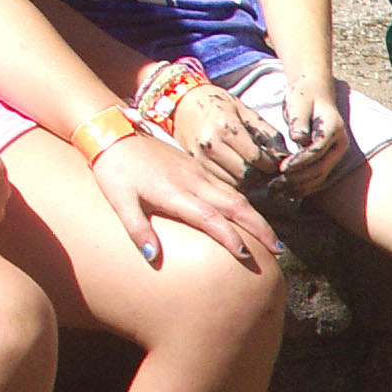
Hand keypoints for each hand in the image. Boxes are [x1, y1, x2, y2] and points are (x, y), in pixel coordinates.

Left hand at [94, 127, 273, 274]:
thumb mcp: (120, 202)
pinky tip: (248, 215)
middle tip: (278, 249)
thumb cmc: (115, 170)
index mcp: (176, 193)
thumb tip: (152, 258)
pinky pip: (227, 187)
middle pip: (236, 206)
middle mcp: (194, 182)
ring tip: (271, 237)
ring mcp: (197, 173)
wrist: (113, 132)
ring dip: (256, 217)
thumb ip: (138, 230)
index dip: (230, 237)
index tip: (246, 255)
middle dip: (260, 228)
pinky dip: (243, 204)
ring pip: (236, 195)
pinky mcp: (196, 167)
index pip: (212, 218)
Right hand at [154, 74, 266, 186]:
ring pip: (231, 183)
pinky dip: (230, 182)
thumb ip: (266, 133)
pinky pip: (217, 183)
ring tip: (250, 173)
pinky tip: (235, 175)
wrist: (182, 102)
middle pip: (244, 174)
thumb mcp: (245, 111)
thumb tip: (283, 157)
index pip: (255, 157)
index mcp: (225, 127)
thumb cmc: (216, 104)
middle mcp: (210, 144)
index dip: (269, 164)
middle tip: (264, 171)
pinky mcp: (193, 166)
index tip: (274, 164)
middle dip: (258, 175)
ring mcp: (199, 157)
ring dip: (244, 182)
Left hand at [264, 74, 356, 192]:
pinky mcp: (329, 161)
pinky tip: (286, 193)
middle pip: (320, 168)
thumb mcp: (298, 102)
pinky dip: (302, 188)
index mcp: (334, 128)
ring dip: (298, 187)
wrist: (315, 94)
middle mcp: (340, 144)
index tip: (282, 168)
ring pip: (319, 177)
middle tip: (274, 185)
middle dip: (297, 179)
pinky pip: (317, 179)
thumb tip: (299, 138)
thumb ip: (299, 120)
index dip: (300, 161)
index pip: (318, 150)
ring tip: (276, 192)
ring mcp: (336, 154)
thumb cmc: (303, 97)